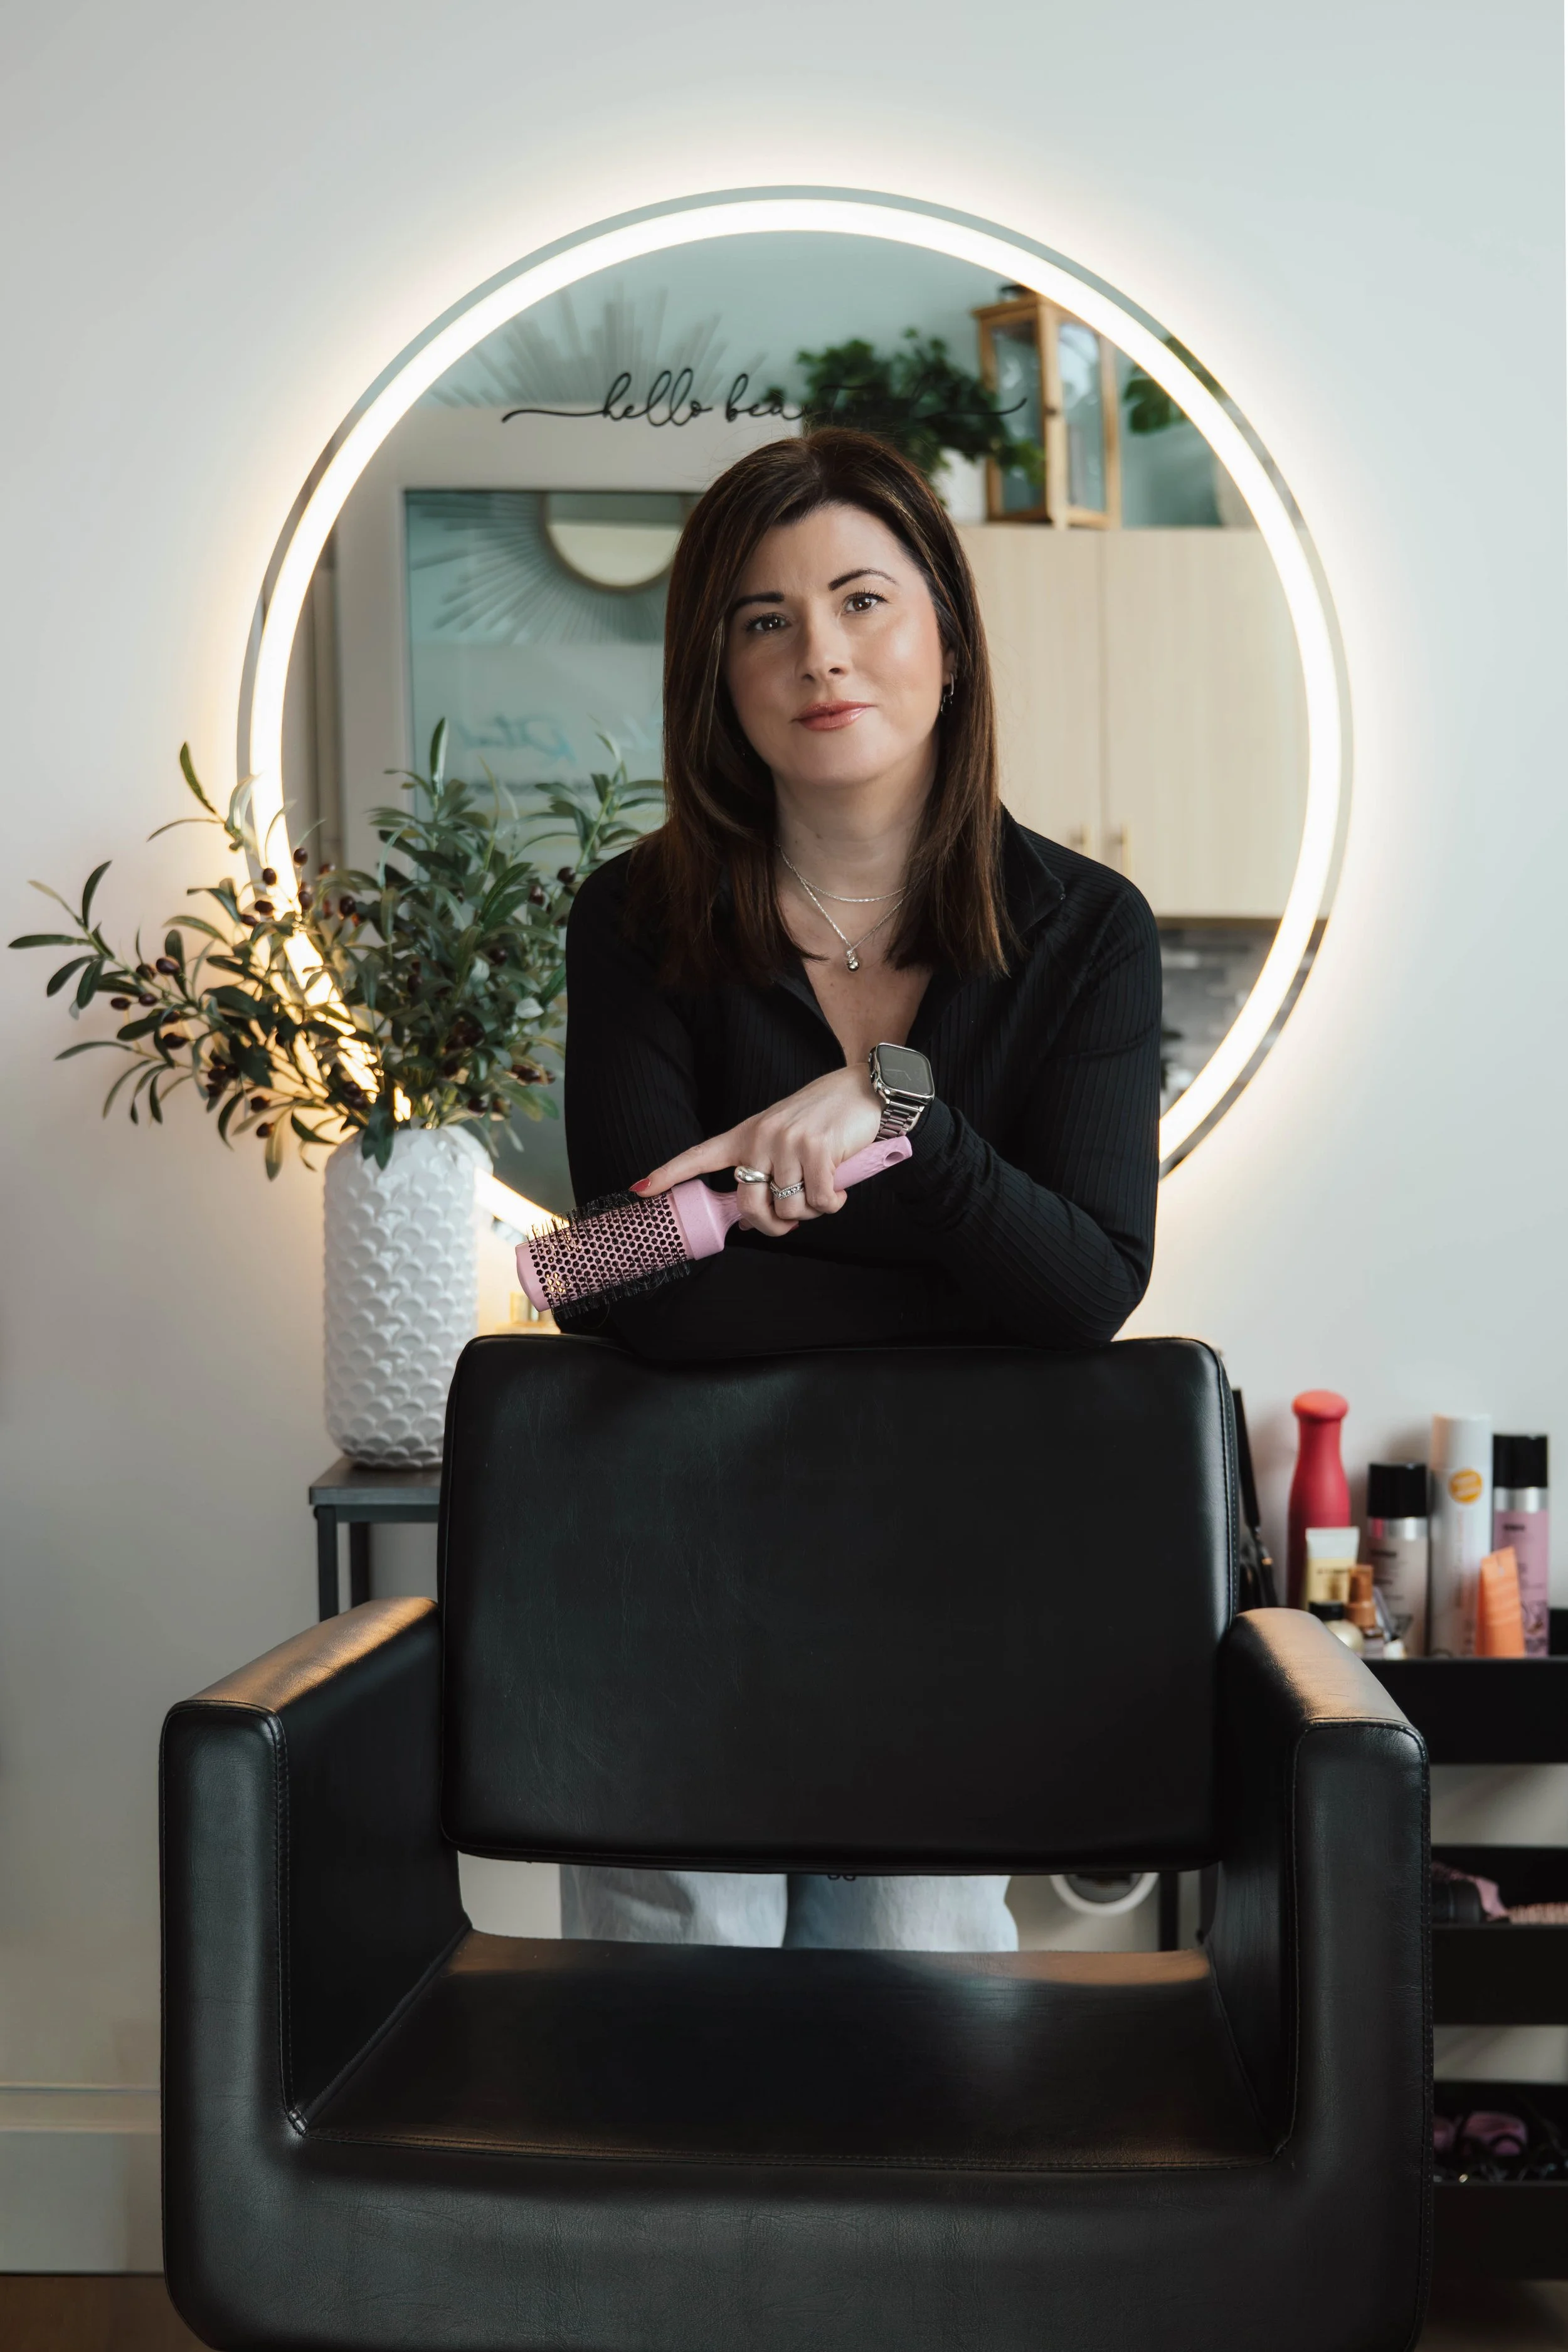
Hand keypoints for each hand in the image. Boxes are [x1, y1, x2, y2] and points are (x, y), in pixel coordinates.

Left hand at [631, 1066, 880, 1237]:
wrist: (865, 1090)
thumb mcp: (785, 1137)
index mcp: (747, 1134)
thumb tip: (747, 1220)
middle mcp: (761, 1137)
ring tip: (823, 1188)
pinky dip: (832, 1204)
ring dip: (810, 1211)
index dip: (667, 1175)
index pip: (700, 1155)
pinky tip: (839, 1187)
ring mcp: (787, 1143)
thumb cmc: (826, 1119)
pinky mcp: (817, 1150)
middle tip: (792, 1222)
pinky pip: (818, 1203)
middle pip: (748, 1206)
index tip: (639, 1190)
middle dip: (772, 1226)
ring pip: (788, 1210)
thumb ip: (765, 1171)